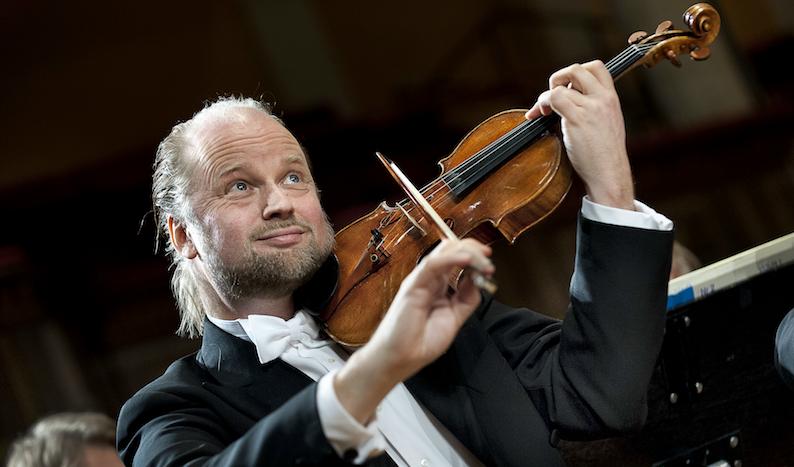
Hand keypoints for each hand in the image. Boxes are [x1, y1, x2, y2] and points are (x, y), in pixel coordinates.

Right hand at [334, 238, 492, 422]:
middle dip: (473, 250)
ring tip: (483, 261)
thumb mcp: (455, 318)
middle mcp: (429, 279)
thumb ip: (467, 299)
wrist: (400, 359)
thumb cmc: (420, 342)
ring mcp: (420, 281)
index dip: (474, 257)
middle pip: (451, 249)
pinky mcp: (412, 286)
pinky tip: (465, 260)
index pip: (456, 259)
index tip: (490, 266)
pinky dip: (451, 259)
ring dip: (467, 253)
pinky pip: (432, 265)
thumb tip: (478, 280)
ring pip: (443, 252)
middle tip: (489, 260)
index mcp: (438, 286)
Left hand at [525, 60, 634, 209]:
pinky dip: (541, 104)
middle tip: (552, 96)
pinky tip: (539, 116)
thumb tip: (568, 97)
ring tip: (543, 111)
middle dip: (558, 78)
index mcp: (611, 98)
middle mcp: (603, 99)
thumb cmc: (603, 154)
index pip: (596, 67)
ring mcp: (591, 108)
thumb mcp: (605, 122)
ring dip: (545, 97)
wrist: (609, 173)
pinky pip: (554, 98)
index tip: (568, 89)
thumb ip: (592, 107)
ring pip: (560, 86)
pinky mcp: (578, 119)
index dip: (576, 73)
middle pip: (576, 69)